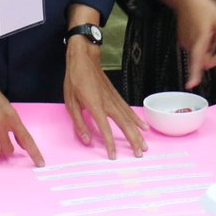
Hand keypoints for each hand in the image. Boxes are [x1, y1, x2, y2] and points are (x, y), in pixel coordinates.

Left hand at [64, 35, 147, 158]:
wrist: (85, 59)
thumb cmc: (75, 80)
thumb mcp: (70, 102)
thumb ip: (79, 123)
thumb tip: (86, 140)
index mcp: (95, 106)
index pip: (105, 129)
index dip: (110, 144)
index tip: (114, 156)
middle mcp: (108, 103)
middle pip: (124, 125)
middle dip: (133, 140)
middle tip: (139, 154)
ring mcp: (115, 99)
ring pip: (130, 118)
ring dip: (138, 133)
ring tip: (144, 146)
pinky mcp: (117, 96)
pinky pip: (129, 110)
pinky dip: (137, 120)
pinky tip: (144, 127)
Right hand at [174, 0, 215, 89]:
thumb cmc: (205, 8)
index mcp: (200, 37)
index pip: (197, 59)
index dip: (194, 73)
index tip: (191, 85)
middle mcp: (190, 42)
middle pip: (204, 60)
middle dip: (214, 56)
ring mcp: (185, 42)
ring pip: (200, 55)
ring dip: (208, 48)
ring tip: (209, 31)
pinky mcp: (182, 42)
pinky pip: (195, 50)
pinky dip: (201, 45)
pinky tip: (201, 30)